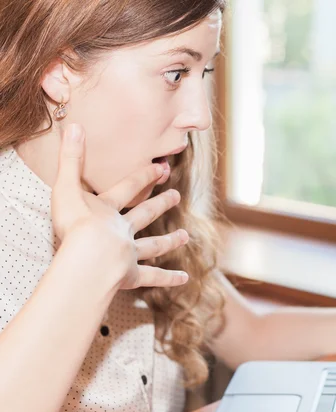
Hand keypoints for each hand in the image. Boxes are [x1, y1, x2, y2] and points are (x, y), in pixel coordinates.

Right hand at [51, 123, 189, 289]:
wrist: (89, 257)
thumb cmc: (74, 224)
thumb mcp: (66, 188)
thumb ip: (70, 160)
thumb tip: (74, 124)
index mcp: (108, 210)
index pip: (128, 188)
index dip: (144, 176)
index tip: (162, 168)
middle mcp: (123, 230)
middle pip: (145, 214)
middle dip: (161, 204)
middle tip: (178, 196)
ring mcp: (129, 253)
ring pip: (153, 245)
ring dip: (169, 241)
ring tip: (185, 237)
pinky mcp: (131, 276)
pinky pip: (152, 277)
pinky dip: (168, 278)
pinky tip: (184, 279)